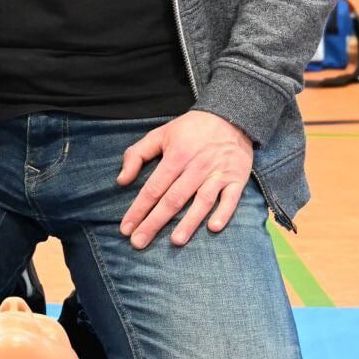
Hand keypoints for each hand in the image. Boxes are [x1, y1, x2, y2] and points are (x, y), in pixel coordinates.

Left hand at [116, 112, 252, 247]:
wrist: (230, 116)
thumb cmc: (191, 128)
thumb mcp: (160, 133)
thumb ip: (138, 154)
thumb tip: (122, 180)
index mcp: (176, 156)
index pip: (153, 188)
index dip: (138, 209)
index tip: (126, 229)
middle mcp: (196, 167)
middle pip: (173, 199)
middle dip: (154, 222)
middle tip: (139, 243)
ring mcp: (217, 174)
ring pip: (201, 201)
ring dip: (189, 222)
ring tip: (175, 242)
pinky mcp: (236, 179)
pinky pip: (231, 199)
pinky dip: (223, 213)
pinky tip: (213, 227)